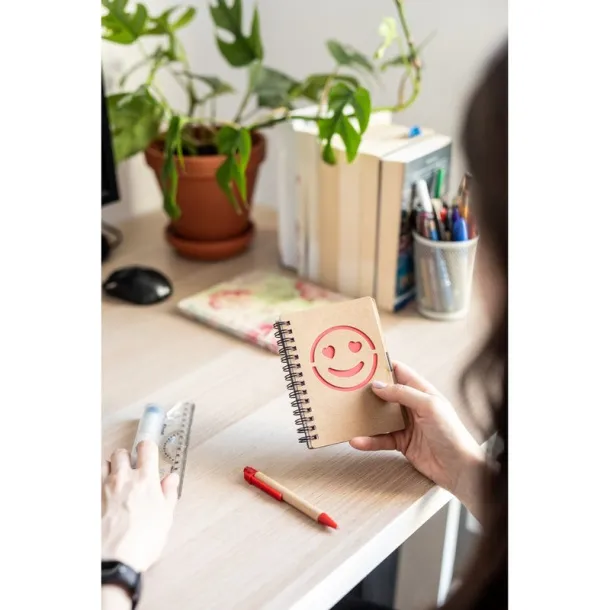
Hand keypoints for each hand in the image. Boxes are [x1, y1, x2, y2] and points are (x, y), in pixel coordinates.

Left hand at [102, 440, 178, 572]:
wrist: (115, 559)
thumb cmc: (141, 541)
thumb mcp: (165, 517)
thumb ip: (168, 493)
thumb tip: (171, 479)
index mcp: (146, 479)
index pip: (146, 448)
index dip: (147, 449)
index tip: (148, 454)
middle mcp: (123, 478)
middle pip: (120, 453)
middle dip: (126, 458)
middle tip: (130, 470)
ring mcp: (103, 488)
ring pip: (103, 464)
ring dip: (109, 468)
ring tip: (114, 481)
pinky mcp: (90, 500)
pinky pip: (92, 482)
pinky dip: (97, 484)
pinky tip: (102, 496)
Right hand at [350, 362, 487, 516]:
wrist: (459, 469)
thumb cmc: (452, 434)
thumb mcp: (429, 406)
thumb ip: (403, 394)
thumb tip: (379, 386)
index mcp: (422, 392)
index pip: (400, 373)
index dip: (383, 367)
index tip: (364, 364)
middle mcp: (412, 406)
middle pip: (386, 394)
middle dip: (369, 391)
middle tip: (349, 388)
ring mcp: (406, 425)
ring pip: (380, 417)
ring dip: (365, 417)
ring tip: (348, 415)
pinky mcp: (401, 443)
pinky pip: (380, 439)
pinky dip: (368, 440)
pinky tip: (358, 441)